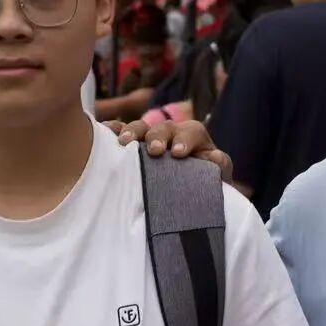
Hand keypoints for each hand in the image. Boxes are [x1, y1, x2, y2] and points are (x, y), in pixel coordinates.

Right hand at [107, 117, 233, 183]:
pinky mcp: (131, 148)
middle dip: (157, 136)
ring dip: (132, 132)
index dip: (185, 139)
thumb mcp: (217, 179)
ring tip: (124, 142)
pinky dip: (112, 130)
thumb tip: (215, 157)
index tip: (178, 153)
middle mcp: (171, 135)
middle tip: (154, 151)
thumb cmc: (204, 187)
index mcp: (193, 139)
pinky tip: (105, 132)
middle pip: (164, 127)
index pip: (191, 131)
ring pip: (140, 127)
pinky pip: (119, 133)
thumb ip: (220, 168)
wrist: (189, 198)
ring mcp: (149, 139)